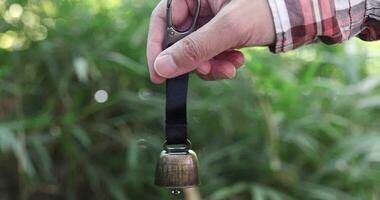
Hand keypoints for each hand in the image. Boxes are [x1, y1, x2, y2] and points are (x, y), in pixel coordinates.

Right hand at [147, 0, 274, 83]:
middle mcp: (200, 4)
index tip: (158, 75)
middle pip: (180, 40)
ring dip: (211, 65)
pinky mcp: (222, 31)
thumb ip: (195, 48)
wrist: (300, 13)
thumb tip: (162, 68)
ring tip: (231, 69)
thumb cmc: (268, 7)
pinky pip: (211, 52)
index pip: (161, 21)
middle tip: (208, 71)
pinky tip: (238, 61)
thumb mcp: (230, 27)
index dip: (157, 49)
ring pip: (196, 50)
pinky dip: (221, 62)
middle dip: (195, 61)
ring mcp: (211, 19)